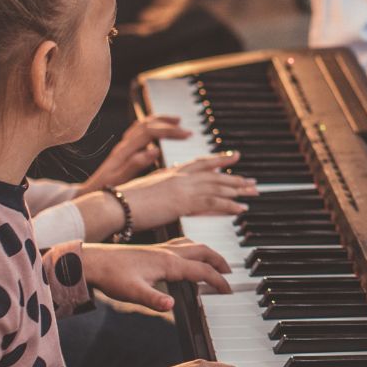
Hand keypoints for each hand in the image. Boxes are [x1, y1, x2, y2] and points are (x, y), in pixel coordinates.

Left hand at [77, 238, 233, 311]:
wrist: (93, 262)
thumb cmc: (111, 276)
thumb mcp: (133, 293)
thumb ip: (154, 300)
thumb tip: (171, 306)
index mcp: (168, 262)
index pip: (202, 271)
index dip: (218, 281)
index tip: (228, 290)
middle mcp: (168, 252)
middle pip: (203, 252)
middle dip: (220, 261)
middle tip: (230, 273)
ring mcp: (160, 249)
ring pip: (194, 245)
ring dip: (209, 253)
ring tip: (215, 262)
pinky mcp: (153, 249)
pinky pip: (182, 245)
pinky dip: (193, 249)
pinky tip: (188, 255)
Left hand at [82, 115, 193, 191]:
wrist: (88, 194)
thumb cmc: (104, 190)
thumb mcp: (120, 181)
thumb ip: (136, 164)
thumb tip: (155, 150)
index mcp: (125, 150)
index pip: (151, 131)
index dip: (170, 131)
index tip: (186, 135)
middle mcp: (124, 145)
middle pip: (148, 124)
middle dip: (169, 124)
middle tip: (186, 131)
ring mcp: (123, 146)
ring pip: (142, 124)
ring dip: (160, 121)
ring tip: (176, 121)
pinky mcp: (123, 150)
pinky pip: (138, 131)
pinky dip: (152, 126)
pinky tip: (159, 130)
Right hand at [118, 151, 256, 229]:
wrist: (113, 205)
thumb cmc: (123, 203)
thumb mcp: (147, 192)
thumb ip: (162, 192)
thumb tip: (170, 198)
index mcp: (170, 173)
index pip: (200, 163)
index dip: (218, 160)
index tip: (233, 157)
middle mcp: (179, 177)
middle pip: (214, 174)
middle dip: (235, 177)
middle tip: (252, 181)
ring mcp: (182, 188)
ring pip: (217, 186)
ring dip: (238, 190)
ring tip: (253, 193)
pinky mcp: (182, 201)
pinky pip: (212, 202)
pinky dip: (229, 205)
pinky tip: (241, 209)